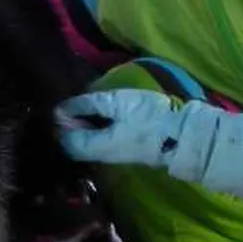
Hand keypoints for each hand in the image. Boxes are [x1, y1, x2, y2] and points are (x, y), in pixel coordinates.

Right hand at [56, 89, 242, 188]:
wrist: (193, 143)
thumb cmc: (149, 140)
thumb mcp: (112, 143)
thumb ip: (84, 142)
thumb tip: (60, 141)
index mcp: (112, 98)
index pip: (80, 101)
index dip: (64, 113)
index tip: (49, 124)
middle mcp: (123, 98)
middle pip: (93, 107)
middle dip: (76, 119)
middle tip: (60, 136)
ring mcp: (138, 109)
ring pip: (106, 116)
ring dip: (92, 127)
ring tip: (78, 142)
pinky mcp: (148, 122)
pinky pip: (117, 123)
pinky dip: (106, 131)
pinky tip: (103, 143)